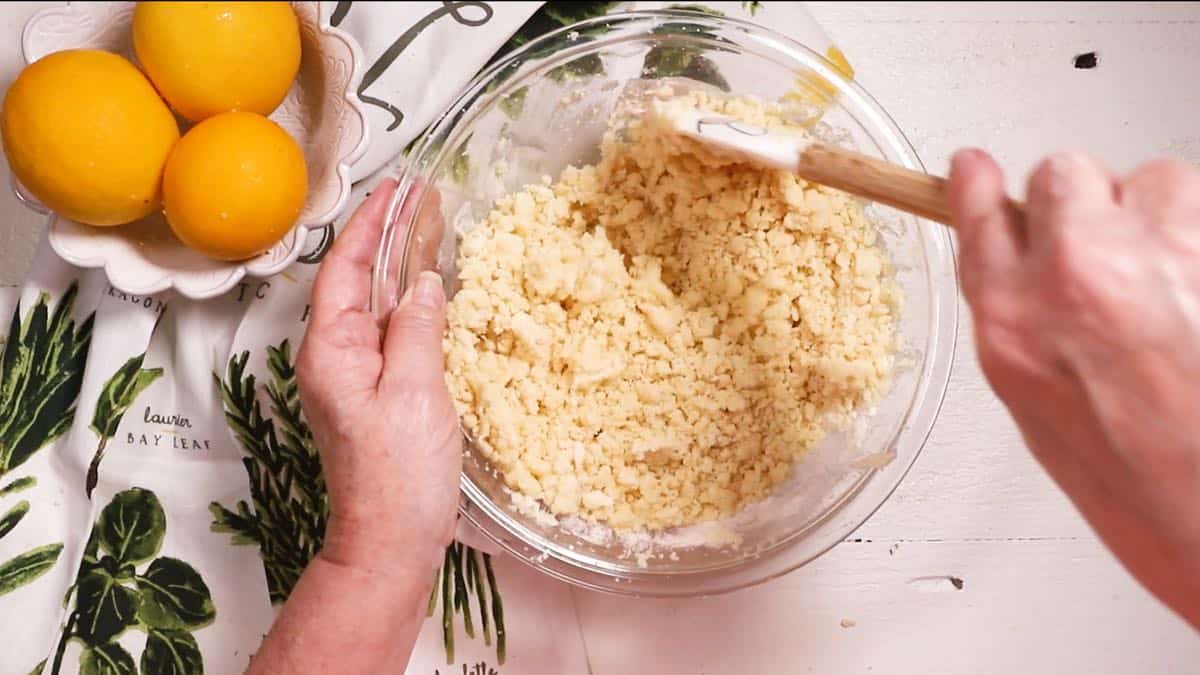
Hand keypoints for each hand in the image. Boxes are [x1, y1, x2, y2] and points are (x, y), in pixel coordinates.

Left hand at [249, 181, 458, 673]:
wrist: (390, 541)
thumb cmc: (399, 475)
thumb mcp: (415, 393)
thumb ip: (418, 329)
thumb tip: (426, 280)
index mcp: (332, 349)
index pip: (345, 267)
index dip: (372, 222)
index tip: (400, 186)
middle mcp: (335, 356)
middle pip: (358, 280)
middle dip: (388, 235)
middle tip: (423, 196)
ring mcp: (354, 376)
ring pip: (376, 304)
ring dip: (401, 264)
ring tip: (431, 227)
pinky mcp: (376, 394)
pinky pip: (392, 332)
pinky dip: (412, 301)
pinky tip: (433, 291)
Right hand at [948, 149, 1199, 627]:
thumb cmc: (1134, 482)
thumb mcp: (1034, 405)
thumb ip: (1020, 323)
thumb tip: (1017, 276)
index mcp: (1014, 324)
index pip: (980, 216)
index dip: (979, 186)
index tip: (975, 171)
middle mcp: (1074, 275)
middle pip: (1062, 174)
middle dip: (1082, 202)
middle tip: (1107, 248)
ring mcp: (1156, 257)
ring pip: (1149, 178)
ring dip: (1155, 215)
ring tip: (1170, 280)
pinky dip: (1198, 236)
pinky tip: (1196, 289)